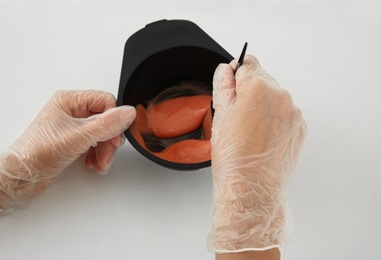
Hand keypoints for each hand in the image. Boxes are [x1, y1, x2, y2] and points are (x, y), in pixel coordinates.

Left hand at [0, 90, 135, 211]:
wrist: (23, 177)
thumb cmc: (37, 153)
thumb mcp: (78, 137)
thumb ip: (107, 124)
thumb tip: (128, 113)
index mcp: (69, 101)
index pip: (105, 101)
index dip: (114, 119)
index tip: (115, 137)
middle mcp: (72, 111)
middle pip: (106, 119)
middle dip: (109, 140)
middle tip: (107, 153)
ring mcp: (73, 126)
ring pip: (103, 133)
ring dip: (105, 150)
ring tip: (100, 162)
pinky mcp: (74, 140)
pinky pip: (95, 143)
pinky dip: (98, 154)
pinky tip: (93, 163)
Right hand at [207, 55, 306, 253]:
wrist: (252, 189)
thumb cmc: (233, 157)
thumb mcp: (220, 116)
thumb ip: (224, 85)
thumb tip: (226, 69)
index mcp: (259, 87)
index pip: (248, 63)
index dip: (236, 74)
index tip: (231, 84)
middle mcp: (281, 96)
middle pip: (262, 80)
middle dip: (249, 92)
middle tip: (237, 118)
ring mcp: (294, 112)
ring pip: (274, 98)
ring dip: (263, 106)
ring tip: (250, 132)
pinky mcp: (300, 128)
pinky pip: (285, 114)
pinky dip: (274, 120)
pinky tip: (262, 138)